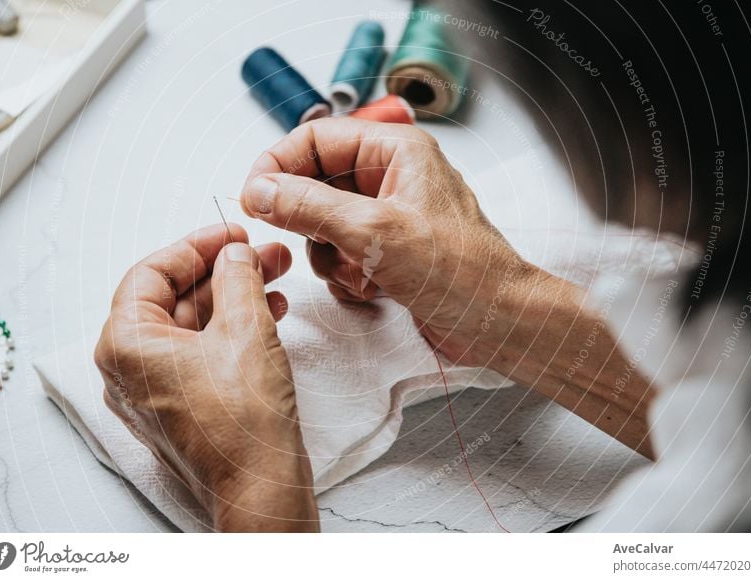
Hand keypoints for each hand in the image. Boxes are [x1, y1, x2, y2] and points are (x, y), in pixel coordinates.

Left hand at [94, 224, 317, 530]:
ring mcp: (155, 390)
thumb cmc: (243, 422)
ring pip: (193, 324)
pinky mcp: (182, 404)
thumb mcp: (245, 329)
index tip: (232, 233)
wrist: (260, 487)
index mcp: (126, 345)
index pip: (152, 272)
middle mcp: (130, 368)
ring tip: (277, 277)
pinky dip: (232, 328)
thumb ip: (237, 278)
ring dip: (235, 297)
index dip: (196, 245)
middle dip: (224, 271)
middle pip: (174, 297)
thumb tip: (234, 254)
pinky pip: (201, 351)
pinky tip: (270, 312)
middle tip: (263, 253)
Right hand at [238, 117, 544, 370]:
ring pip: (322, 224)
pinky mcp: (386, 252)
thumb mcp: (374, 233)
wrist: (497, 322)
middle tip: (317, 242)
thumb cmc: (461, 271)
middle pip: (315, 183)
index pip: (316, 138)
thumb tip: (261, 190)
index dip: (278, 164)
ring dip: (330, 256)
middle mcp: (390, 177)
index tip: (254, 196)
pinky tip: (372, 288)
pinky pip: (340, 254)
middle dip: (309, 221)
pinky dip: (345, 275)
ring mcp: (387, 216)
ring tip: (359, 272)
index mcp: (395, 151)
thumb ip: (310, 207)